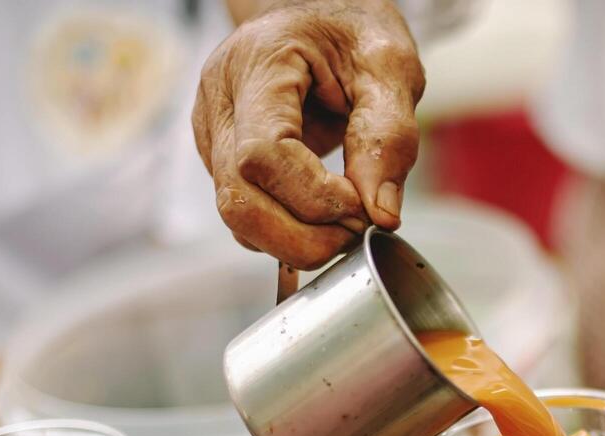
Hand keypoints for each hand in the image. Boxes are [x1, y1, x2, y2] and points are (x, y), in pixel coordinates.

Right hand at [193, 0, 423, 269]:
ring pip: (235, 216)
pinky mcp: (223, 159)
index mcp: (258, 63)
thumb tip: (381, 215)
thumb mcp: (389, 66)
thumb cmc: (353, 33)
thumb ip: (390, 137)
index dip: (314, 197)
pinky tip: (323, 223)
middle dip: (302, 237)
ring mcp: (214, 133)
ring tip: (346, 231)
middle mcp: (221, 100)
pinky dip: (284, 235)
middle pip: (238, 198)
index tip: (363, 207)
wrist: (320, 13)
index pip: (264, 153)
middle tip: (357, 234)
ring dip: (294, 244)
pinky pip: (246, 215)